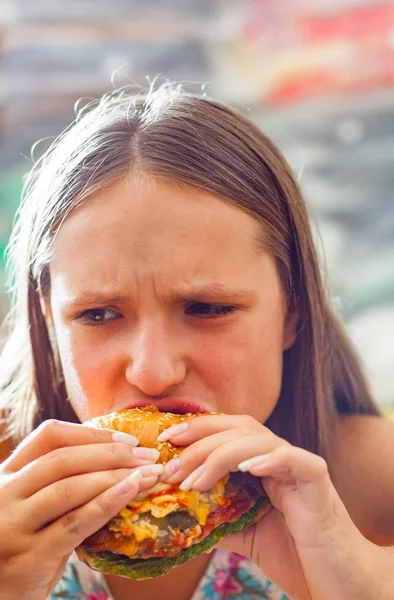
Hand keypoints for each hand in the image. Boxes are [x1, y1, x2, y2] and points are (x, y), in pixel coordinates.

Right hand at [0, 419, 162, 599]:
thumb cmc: (26, 544)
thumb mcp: (32, 503)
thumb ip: (60, 480)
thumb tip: (122, 456)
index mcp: (7, 472)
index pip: (50, 436)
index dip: (93, 433)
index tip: (130, 440)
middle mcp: (4, 493)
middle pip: (63, 459)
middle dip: (113, 454)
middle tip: (149, 457)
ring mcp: (13, 524)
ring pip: (69, 488)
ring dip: (116, 477)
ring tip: (149, 475)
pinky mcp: (29, 556)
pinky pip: (73, 524)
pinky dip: (106, 504)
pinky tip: (131, 492)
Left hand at [158, 414, 388, 599]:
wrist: (336, 583)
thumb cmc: (295, 555)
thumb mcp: (243, 533)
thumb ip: (216, 517)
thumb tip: (175, 510)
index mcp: (262, 464)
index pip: (227, 431)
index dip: (197, 429)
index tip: (166, 439)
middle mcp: (279, 458)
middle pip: (238, 428)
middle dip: (200, 439)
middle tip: (171, 463)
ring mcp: (299, 466)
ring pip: (259, 439)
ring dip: (221, 455)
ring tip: (195, 481)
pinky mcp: (318, 481)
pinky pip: (295, 459)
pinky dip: (270, 459)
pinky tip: (248, 469)